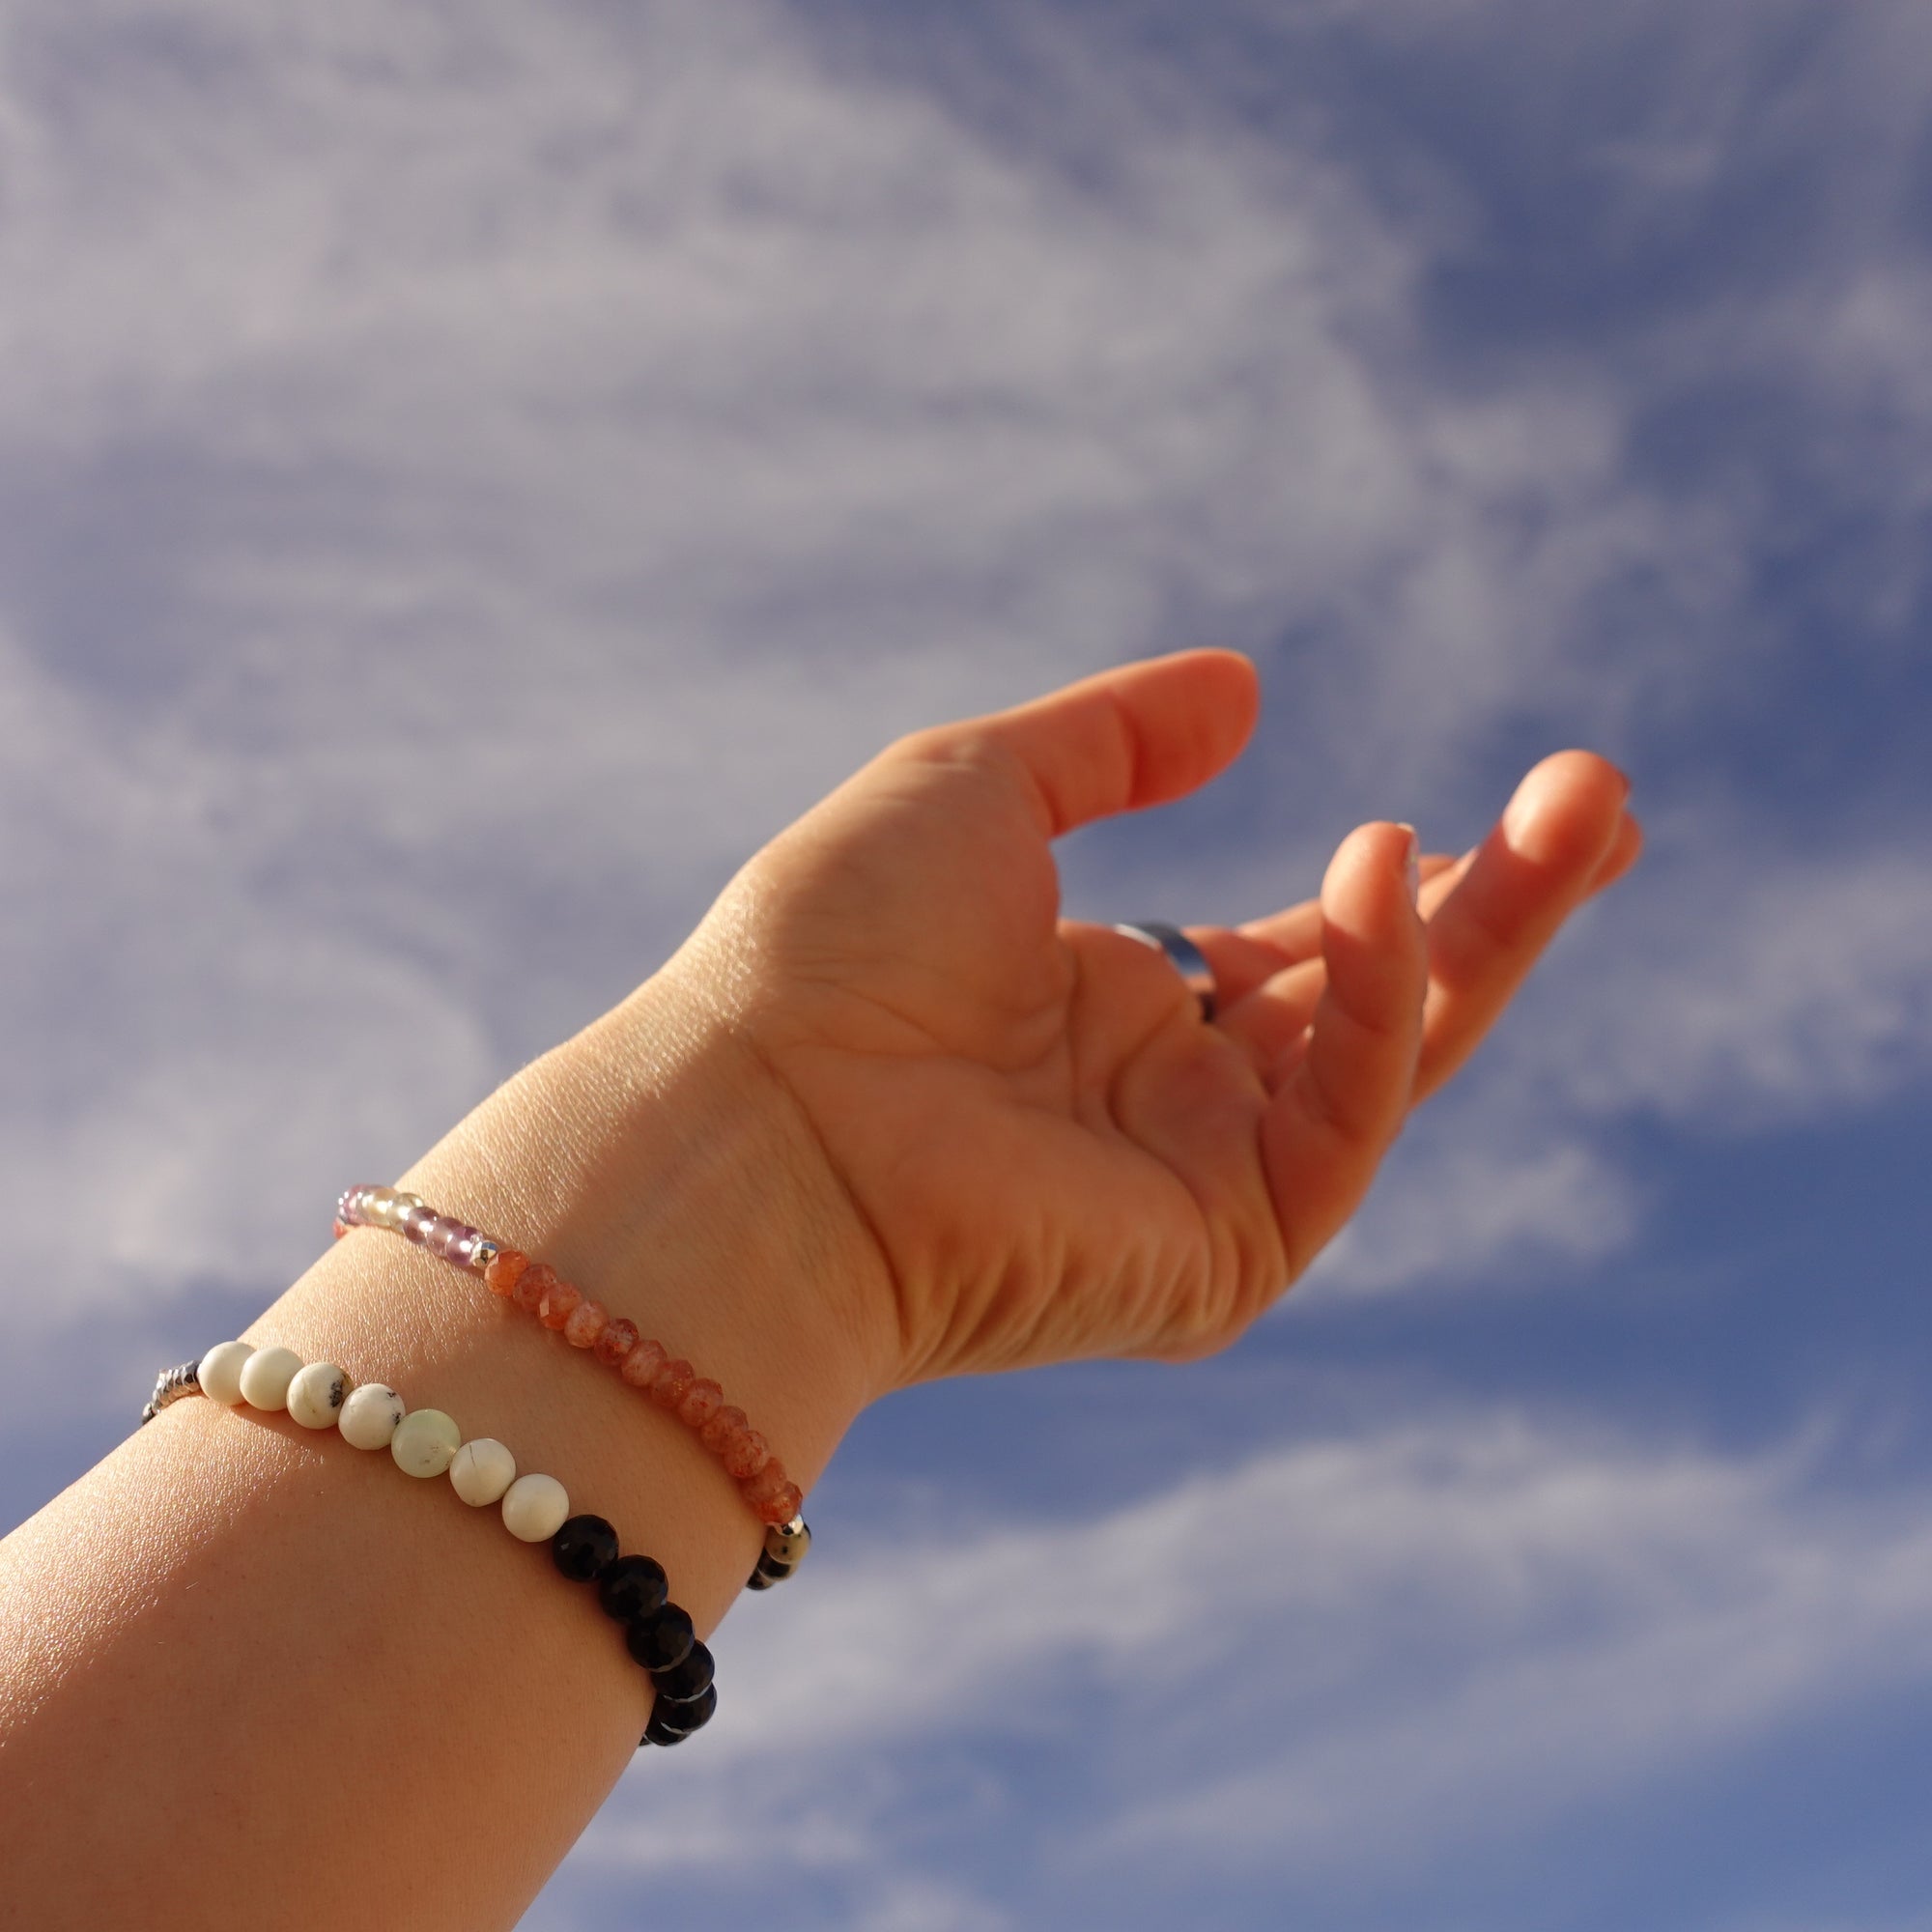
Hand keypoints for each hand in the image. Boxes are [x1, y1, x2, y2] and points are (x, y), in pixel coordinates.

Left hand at [662, 651, 1638, 1389]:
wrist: (757, 1115)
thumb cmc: (830, 945)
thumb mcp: (978, 785)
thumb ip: (1115, 742)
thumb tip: (1245, 689)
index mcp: (1113, 1008)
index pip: (1301, 952)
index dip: (1403, 886)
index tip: (1510, 812)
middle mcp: (1171, 1104)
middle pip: (1377, 1005)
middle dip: (1497, 906)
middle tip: (1604, 799)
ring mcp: (1203, 1185)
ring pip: (1394, 1060)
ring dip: (1487, 933)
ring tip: (1579, 808)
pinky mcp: (1221, 1259)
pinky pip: (1340, 1121)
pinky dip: (1374, 1000)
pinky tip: (1383, 875)